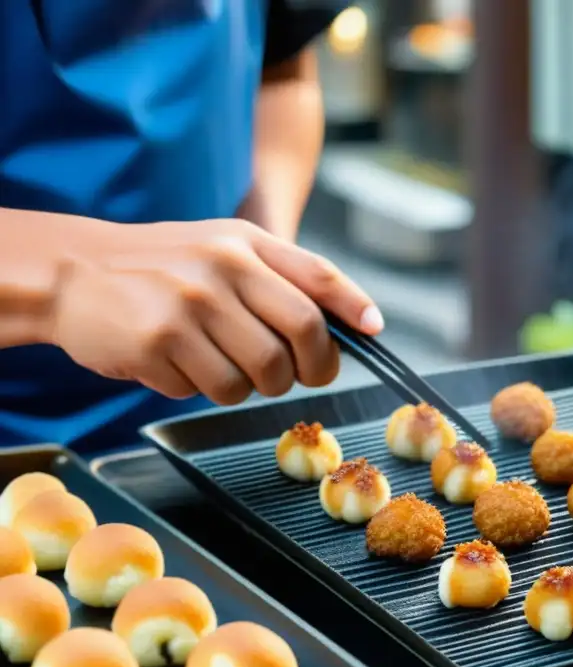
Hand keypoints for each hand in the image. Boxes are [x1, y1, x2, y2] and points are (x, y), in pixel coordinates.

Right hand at [49, 218, 382, 404]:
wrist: (74, 273)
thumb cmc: (163, 268)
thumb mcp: (223, 250)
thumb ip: (280, 277)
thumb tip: (349, 323)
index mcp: (245, 243)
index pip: (318, 277)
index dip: (354, 307)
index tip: (374, 331)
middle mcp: (222, 268)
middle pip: (303, 336)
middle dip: (312, 368)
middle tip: (298, 376)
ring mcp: (190, 304)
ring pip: (261, 375)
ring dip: (251, 385)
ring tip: (221, 364)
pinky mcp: (159, 341)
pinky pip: (210, 391)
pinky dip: (202, 390)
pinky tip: (179, 364)